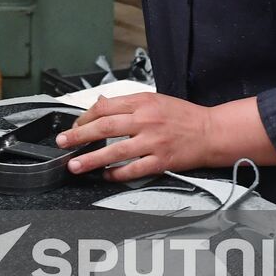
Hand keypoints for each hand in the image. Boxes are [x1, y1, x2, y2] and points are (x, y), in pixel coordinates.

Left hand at [54, 92, 216, 181]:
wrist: (212, 131)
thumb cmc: (184, 116)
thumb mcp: (154, 99)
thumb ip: (127, 103)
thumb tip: (100, 105)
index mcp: (142, 102)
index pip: (105, 107)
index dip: (85, 117)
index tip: (75, 126)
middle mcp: (146, 120)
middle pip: (104, 127)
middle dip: (78, 136)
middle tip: (63, 143)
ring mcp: (153, 142)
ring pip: (115, 151)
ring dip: (91, 159)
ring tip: (75, 165)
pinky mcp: (161, 160)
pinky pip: (134, 169)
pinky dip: (118, 174)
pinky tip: (107, 175)